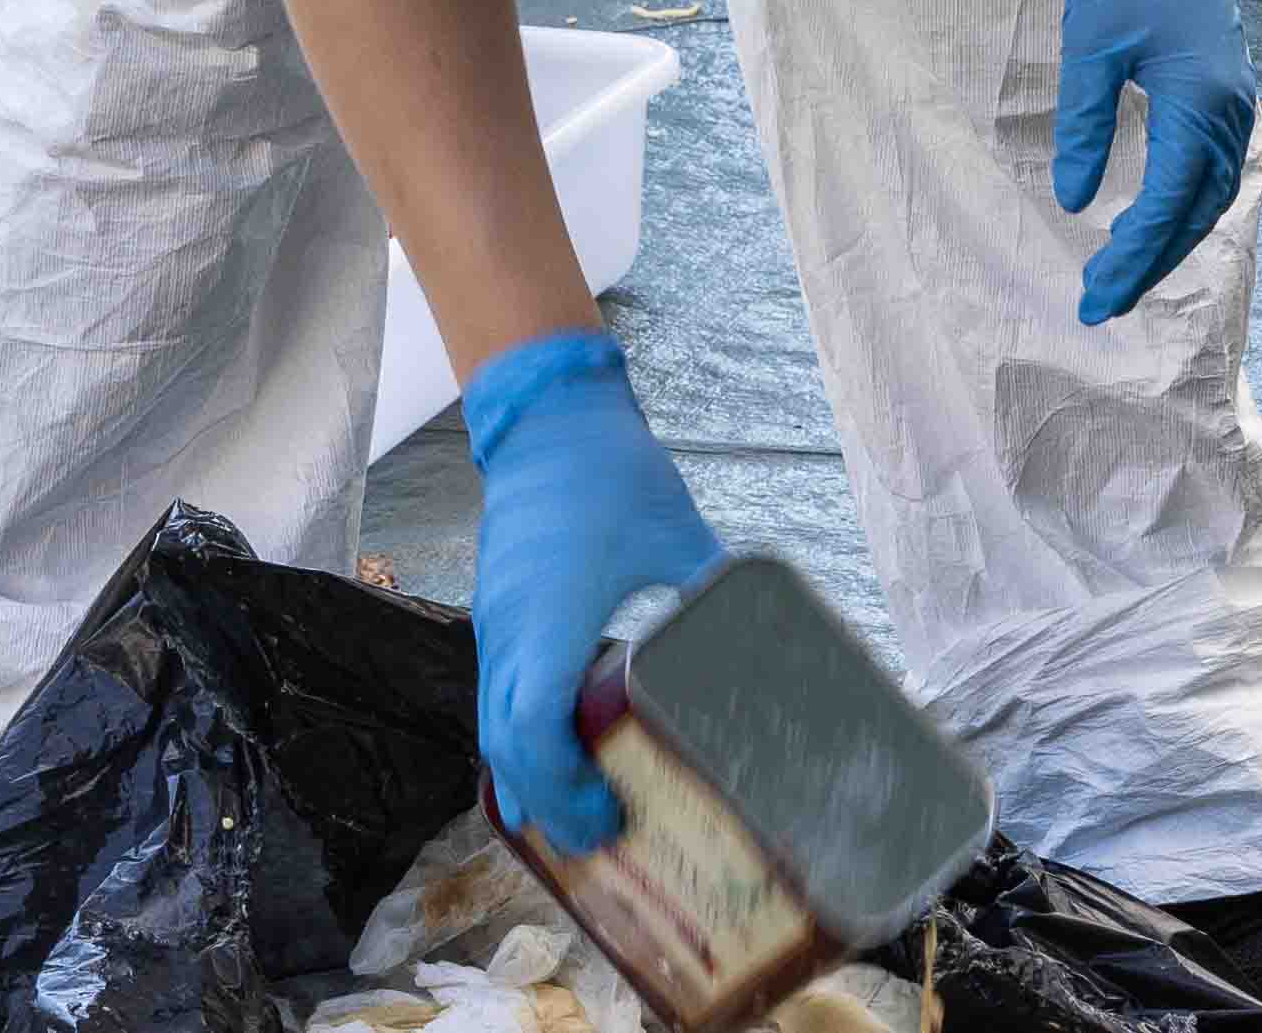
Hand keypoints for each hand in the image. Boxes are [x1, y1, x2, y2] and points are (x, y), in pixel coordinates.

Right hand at [457, 328, 727, 852]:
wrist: (546, 422)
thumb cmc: (611, 472)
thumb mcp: (677, 531)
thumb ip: (713, 583)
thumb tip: (771, 629)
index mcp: (553, 617)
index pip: (533, 723)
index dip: (563, 783)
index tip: (608, 814)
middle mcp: (509, 632)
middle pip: (503, 745)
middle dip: (547, 803)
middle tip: (601, 840)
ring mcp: (494, 626)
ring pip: (490, 727)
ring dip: (527, 778)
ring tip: (579, 817)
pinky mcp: (496, 618)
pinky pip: (494, 698)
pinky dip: (518, 742)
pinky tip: (555, 761)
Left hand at [1051, 0, 1261, 323]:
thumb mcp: (1089, 48)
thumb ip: (1083, 126)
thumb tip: (1074, 198)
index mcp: (1199, 102)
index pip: (1169, 203)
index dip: (1133, 256)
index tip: (1094, 295)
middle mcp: (1230, 113)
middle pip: (1197, 214)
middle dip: (1150, 264)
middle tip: (1101, 303)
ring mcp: (1238, 104)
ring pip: (1212, 198)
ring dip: (1172, 242)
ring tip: (1123, 275)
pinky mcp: (1230, 95)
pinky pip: (1216, 172)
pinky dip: (1188, 209)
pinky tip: (1156, 223)